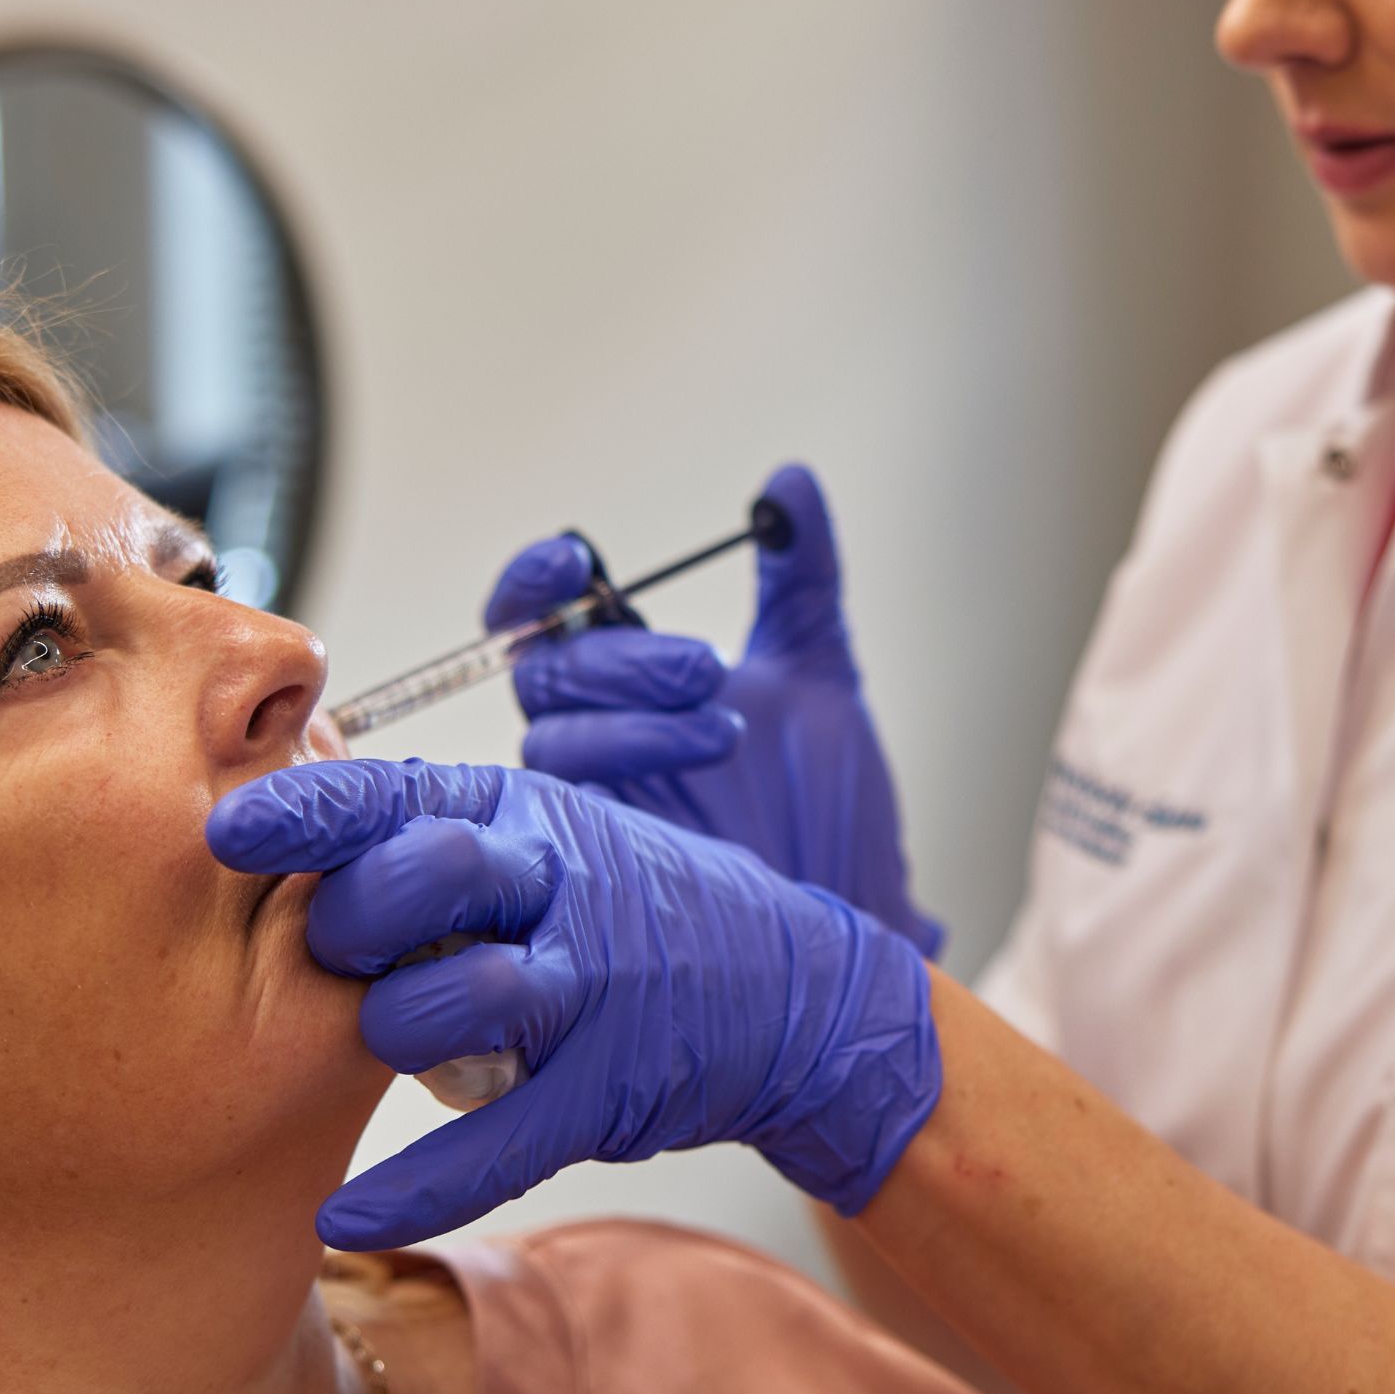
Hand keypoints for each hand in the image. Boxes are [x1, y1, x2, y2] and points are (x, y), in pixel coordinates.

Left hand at [206, 757, 939, 1247]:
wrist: (793, 993)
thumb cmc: (635, 912)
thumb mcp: (549, 840)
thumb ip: (432, 831)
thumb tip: (285, 808)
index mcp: (528, 815)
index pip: (403, 794)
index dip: (308, 814)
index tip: (222, 832)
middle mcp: (562, 882)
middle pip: (426, 877)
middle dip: (348, 919)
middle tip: (325, 953)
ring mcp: (595, 983)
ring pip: (456, 1000)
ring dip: (393, 1034)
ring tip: (388, 1044)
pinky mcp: (613, 1083)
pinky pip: (500, 1142)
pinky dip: (415, 1189)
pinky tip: (340, 1219)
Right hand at [487, 463, 943, 957]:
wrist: (857, 913)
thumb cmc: (829, 802)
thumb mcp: (824, 673)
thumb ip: (801, 575)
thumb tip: (789, 480)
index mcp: (630, 682)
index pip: (543, 614)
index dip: (538, 581)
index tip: (577, 561)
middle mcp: (595, 737)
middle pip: (547, 670)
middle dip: (624, 660)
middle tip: (710, 672)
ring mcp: (589, 806)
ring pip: (552, 742)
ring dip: (632, 727)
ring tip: (725, 736)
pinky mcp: (593, 873)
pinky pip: (557, 827)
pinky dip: (607, 800)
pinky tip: (669, 806)